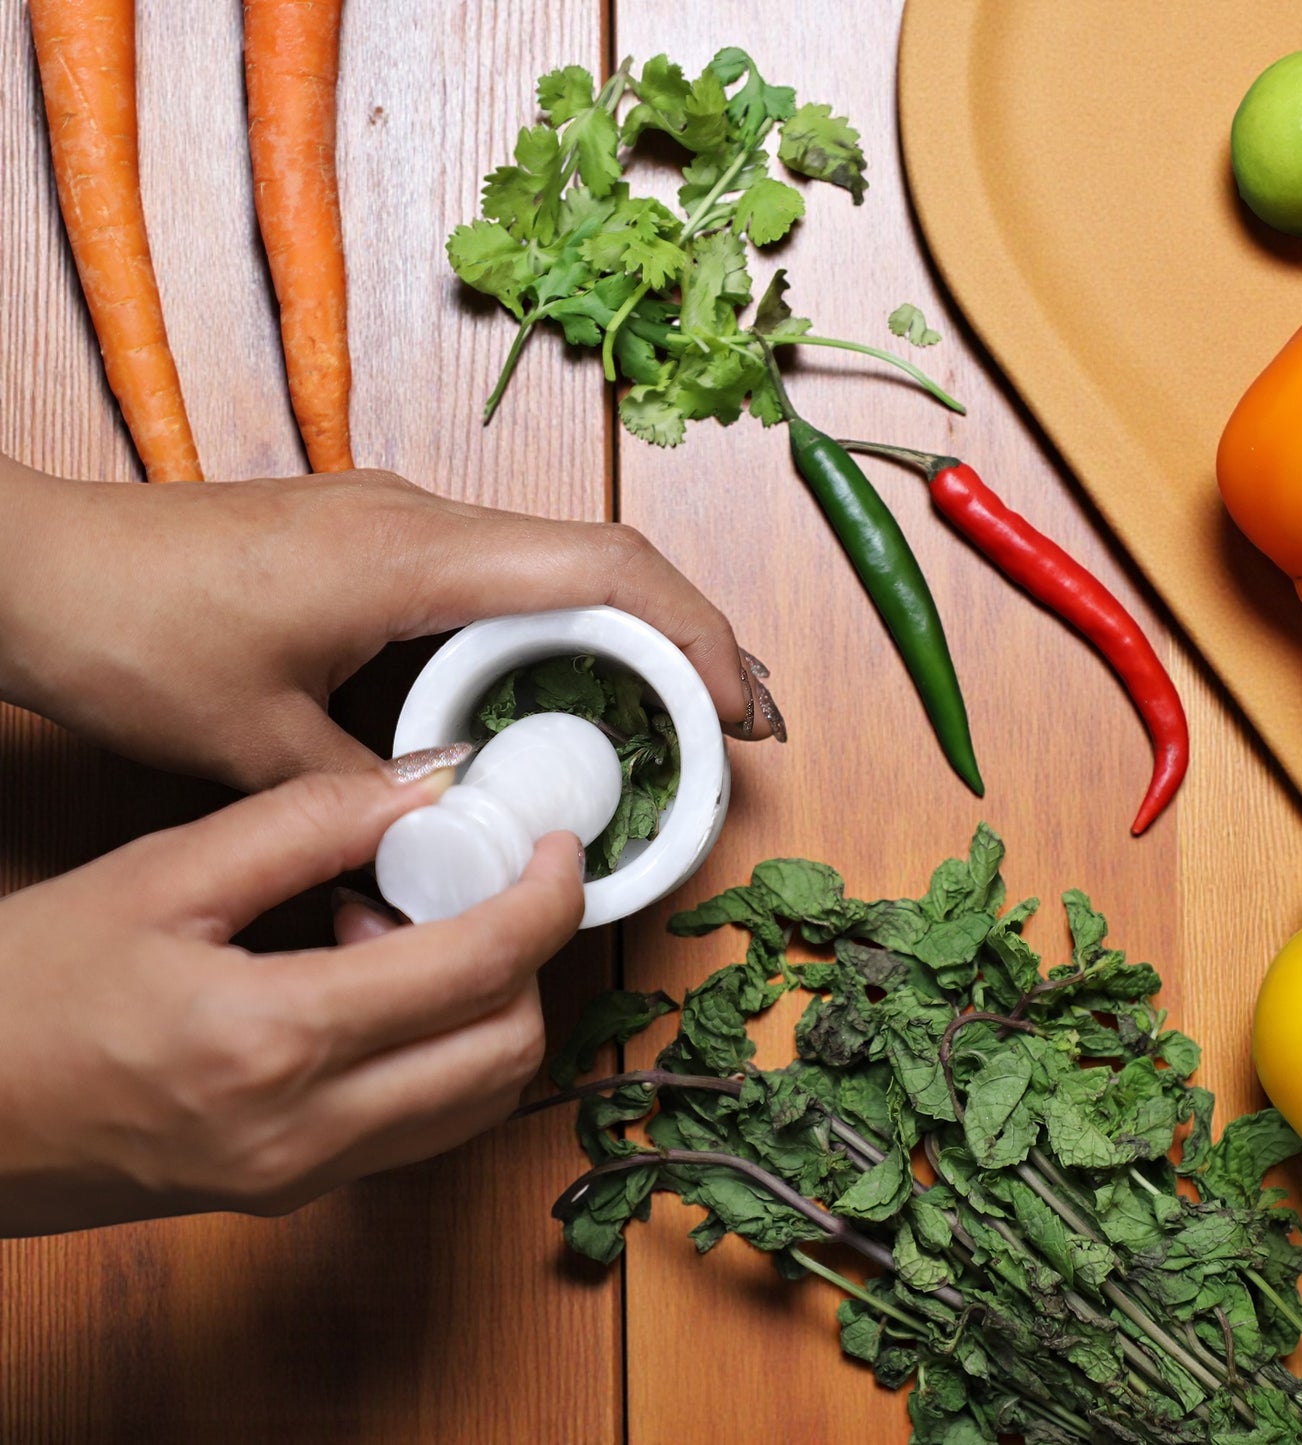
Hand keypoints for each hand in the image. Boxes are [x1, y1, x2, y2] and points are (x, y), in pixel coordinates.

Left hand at [0, 459, 781, 789]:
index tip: (739, 708)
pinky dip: (566, 636)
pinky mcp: (383, 545)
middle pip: (606, 563)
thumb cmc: (127, 629)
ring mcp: (405, 525)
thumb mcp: (255, 746)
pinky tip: (574, 691)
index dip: (693, 635)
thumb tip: (445, 856)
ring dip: (634, 637)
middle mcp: (425, 522)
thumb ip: (369, 804)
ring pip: (563, 568)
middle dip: (691, 639)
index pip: (602, 572)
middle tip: (738, 725)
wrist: (32, 559)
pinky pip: (508, 583)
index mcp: (413, 556)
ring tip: (683, 715)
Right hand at [0, 758, 581, 1237]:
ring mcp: (303, 1177)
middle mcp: (306, 1134)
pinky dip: (439, 1052)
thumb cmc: (22, 993)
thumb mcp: (160, 876)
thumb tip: (430, 781)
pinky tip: (368, 988)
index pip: (480, 969)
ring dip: (486, 1007)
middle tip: (476, 881)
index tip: (561, 848)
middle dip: (529, 955)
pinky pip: (420, 1126)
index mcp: (274, 1042)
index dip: (548, 898)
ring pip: (478, 1101)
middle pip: (509, 1049)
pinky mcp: (291, 1193)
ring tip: (401, 931)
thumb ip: (307, 821)